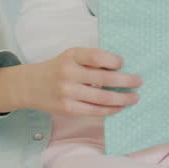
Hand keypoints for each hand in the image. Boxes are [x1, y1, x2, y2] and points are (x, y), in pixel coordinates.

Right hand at [18, 48, 141, 116]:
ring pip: (102, 98)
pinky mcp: (67, 109)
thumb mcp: (70, 57)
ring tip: (135, 97)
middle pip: (104, 78)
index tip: (123, 63)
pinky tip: (120, 106)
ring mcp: (67, 93)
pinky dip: (110, 109)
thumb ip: (91, 60)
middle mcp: (68, 73)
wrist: (29, 85)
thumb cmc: (58, 68)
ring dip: (122, 98)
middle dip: (126, 81)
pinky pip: (94, 110)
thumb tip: (121, 68)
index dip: (113, 60)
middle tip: (139, 82)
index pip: (96, 56)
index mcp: (71, 56)